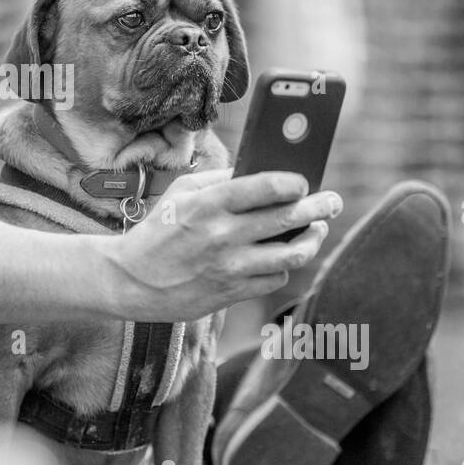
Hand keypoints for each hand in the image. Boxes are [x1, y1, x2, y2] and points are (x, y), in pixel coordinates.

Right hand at [109, 171, 341, 320]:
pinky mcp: (231, 293)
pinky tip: (283, 256)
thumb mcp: (180, 193)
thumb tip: (260, 171)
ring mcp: (229, 267)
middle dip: (319, 207)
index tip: (303, 181)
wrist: (130, 281)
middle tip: (332, 201)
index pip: (265, 187)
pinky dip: (284, 266)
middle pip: (287, 218)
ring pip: (291, 254)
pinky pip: (275, 279)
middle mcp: (222, 236)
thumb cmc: (157, 231)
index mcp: (208, 204)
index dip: (294, 183)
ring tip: (316, 230)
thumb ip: (219, 180)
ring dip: (312, 240)